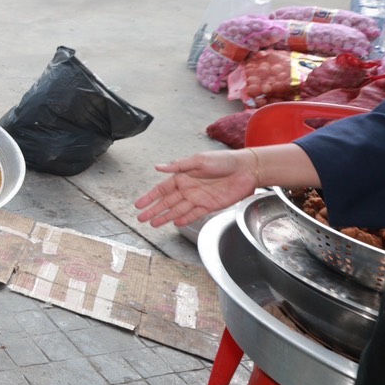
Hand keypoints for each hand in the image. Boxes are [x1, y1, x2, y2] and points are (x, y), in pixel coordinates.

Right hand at [134, 150, 257, 227]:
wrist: (246, 169)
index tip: (138, 204)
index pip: (162, 189)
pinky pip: (194, 214)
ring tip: (153, 224)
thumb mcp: (198, 160)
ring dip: (165, 217)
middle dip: (153, 210)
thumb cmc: (223, 160)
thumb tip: (158, 167)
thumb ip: (178, 166)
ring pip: (177, 210)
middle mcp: (188, 188)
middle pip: (166, 202)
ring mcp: (198, 198)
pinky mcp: (210, 206)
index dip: (149, 197)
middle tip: (141, 219)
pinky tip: (175, 223)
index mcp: (183, 176)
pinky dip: (184, 219)